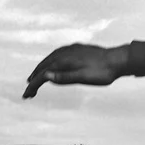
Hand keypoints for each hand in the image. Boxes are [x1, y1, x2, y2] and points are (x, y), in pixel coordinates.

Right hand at [23, 40, 144, 97]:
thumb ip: (65, 77)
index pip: (43, 75)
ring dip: (41, 69)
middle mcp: (64, 53)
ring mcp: (70, 50)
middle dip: (34, 78)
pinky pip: (57, 55)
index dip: (33, 85)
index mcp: (64, 61)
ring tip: (35, 79)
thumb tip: (46, 77)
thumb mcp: (83, 78)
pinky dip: (50, 62)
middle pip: (43, 66)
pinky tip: (53, 65)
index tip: (26, 95)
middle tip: (28, 91)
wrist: (118, 59)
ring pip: (50, 59)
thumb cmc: (102, 72)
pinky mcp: (76, 48)